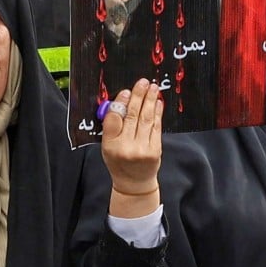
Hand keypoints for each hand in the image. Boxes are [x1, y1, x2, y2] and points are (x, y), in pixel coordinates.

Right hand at [101, 79, 163, 217]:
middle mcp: (125, 147)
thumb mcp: (107, 146)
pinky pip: (156, 127)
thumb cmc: (119, 161)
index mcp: (110, 145)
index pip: (113, 120)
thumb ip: (112, 127)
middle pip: (132, 116)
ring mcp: (142, 149)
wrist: (133, 183)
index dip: (120, 103)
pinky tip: (158, 102)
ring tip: (153, 88)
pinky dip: (157, 113)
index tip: (125, 91)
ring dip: (150, 100)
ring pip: (146, 119)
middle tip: (142, 83)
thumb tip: (120, 101)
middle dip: (138, 97)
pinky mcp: (155, 150)